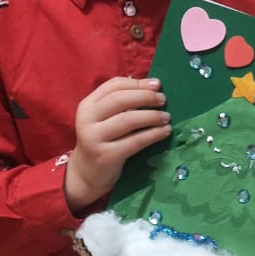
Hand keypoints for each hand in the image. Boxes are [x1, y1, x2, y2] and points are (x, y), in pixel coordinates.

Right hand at [65, 76, 170, 213]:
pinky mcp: (106, 155)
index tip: (157, 85)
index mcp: (88, 105)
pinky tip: (165, 132)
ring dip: (151, 116)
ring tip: (166, 117)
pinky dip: (153, 134)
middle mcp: (87, 119)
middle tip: (163, 100)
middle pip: (120, 99)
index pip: (114, 85)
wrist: (87, 172)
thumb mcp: (104, 118)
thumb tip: (153, 87)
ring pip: (128, 119)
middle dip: (145, 97)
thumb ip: (122, 103)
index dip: (137, 83)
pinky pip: (135, 141)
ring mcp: (95, 137)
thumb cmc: (103, 140)